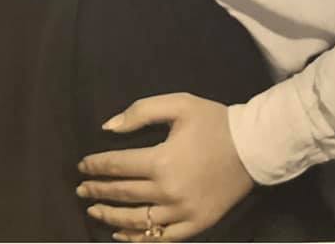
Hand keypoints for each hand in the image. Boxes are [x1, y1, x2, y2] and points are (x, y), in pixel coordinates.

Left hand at [76, 93, 253, 241]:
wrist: (254, 147)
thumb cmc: (213, 121)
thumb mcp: (177, 104)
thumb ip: (140, 113)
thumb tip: (108, 128)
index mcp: (162, 161)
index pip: (117, 166)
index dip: (95, 167)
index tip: (81, 166)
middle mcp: (169, 192)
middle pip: (123, 194)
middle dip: (97, 192)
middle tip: (80, 190)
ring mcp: (183, 212)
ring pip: (138, 220)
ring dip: (111, 217)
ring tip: (93, 212)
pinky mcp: (197, 224)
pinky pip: (162, 238)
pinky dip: (139, 238)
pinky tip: (123, 235)